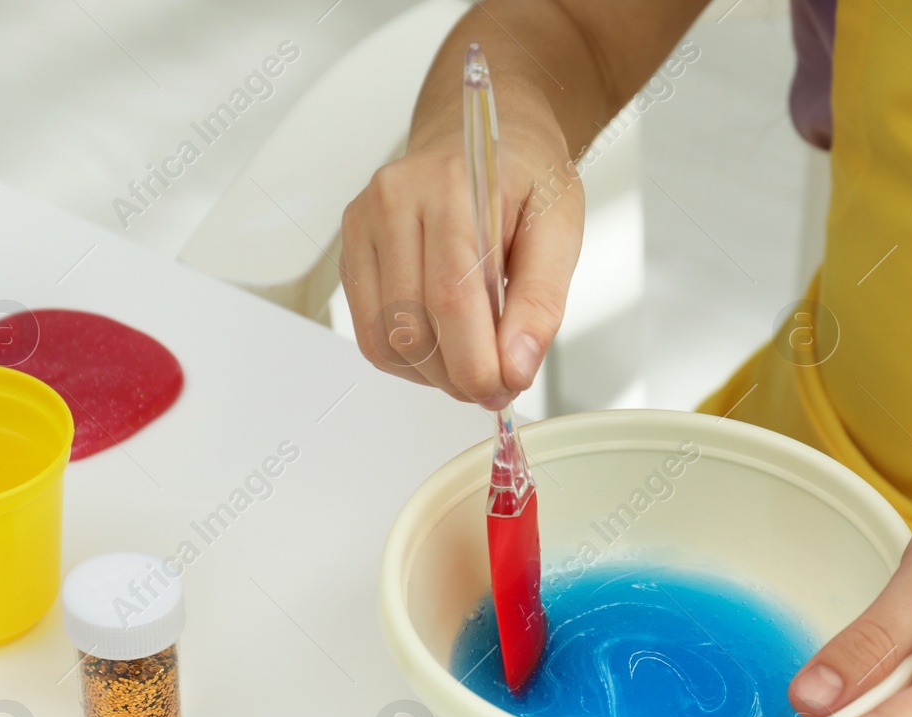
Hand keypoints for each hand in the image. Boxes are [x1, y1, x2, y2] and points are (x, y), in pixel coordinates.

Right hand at [339, 115, 583, 408]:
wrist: (487, 133)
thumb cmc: (525, 177)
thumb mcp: (560, 230)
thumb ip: (541, 303)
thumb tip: (516, 367)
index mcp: (451, 187)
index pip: (451, 298)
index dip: (476, 362)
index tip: (505, 388)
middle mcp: (394, 201)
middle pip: (412, 327)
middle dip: (459, 375)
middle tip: (498, 381)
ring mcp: (362, 226)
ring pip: (384, 339)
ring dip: (432, 373)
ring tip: (474, 359)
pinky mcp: (351, 252)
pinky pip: (368, 332)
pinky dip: (408, 359)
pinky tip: (444, 345)